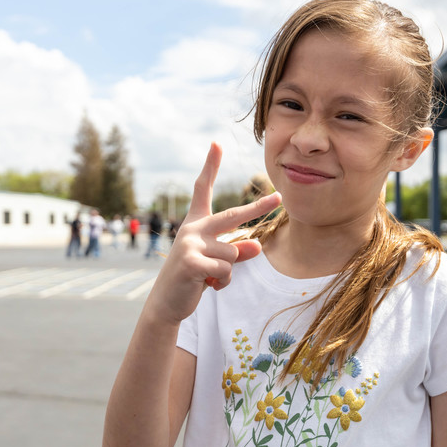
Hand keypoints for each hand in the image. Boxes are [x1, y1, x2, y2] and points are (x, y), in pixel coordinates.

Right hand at [147, 143, 281, 324]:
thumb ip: (237, 252)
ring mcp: (189, 244)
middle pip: (232, 215)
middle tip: (279, 199)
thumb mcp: (215, 262)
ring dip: (228, 272)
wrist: (166, 303)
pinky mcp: (191, 262)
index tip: (216, 144)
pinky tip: (206, 286)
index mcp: (196, 224)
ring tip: (209, 279)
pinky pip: (226, 270)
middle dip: (258, 208)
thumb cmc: (192, 278)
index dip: (210, 166)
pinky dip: (222, 282)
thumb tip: (258, 245)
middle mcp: (192, 229)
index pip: (203, 190)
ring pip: (233, 254)